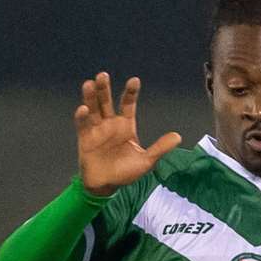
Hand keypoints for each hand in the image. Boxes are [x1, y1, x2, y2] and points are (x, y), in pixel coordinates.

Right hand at [74, 72, 180, 196]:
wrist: (107, 186)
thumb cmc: (126, 173)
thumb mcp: (146, 161)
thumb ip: (160, 148)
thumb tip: (178, 136)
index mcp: (126, 125)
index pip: (128, 104)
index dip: (130, 93)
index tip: (134, 81)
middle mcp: (110, 123)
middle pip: (107, 101)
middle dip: (105, 88)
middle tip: (103, 75)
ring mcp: (97, 129)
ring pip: (93, 108)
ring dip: (90, 96)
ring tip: (90, 83)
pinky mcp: (85, 137)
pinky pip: (83, 124)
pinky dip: (82, 116)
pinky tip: (83, 109)